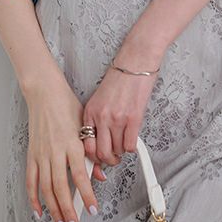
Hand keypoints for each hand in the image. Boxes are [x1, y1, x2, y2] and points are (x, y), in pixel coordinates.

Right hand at [24, 77, 106, 221]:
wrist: (45, 93)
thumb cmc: (67, 106)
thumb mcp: (85, 127)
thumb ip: (92, 153)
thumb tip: (100, 175)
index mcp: (72, 144)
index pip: (80, 176)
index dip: (86, 196)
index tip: (92, 210)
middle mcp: (56, 151)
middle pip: (61, 188)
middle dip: (67, 210)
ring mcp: (41, 154)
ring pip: (46, 188)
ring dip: (53, 209)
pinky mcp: (31, 154)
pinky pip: (31, 181)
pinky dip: (33, 198)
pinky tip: (39, 211)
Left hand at [81, 38, 162, 166]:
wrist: (136, 60)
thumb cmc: (120, 77)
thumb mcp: (100, 98)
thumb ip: (97, 118)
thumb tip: (100, 140)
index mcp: (90, 111)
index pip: (85, 144)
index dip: (92, 157)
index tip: (97, 160)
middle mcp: (101, 116)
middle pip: (100, 153)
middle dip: (107, 160)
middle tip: (113, 158)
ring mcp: (117, 118)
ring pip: (116, 151)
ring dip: (121, 152)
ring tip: (123, 145)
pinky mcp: (133, 118)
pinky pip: (130, 145)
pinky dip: (132, 148)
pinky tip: (132, 141)